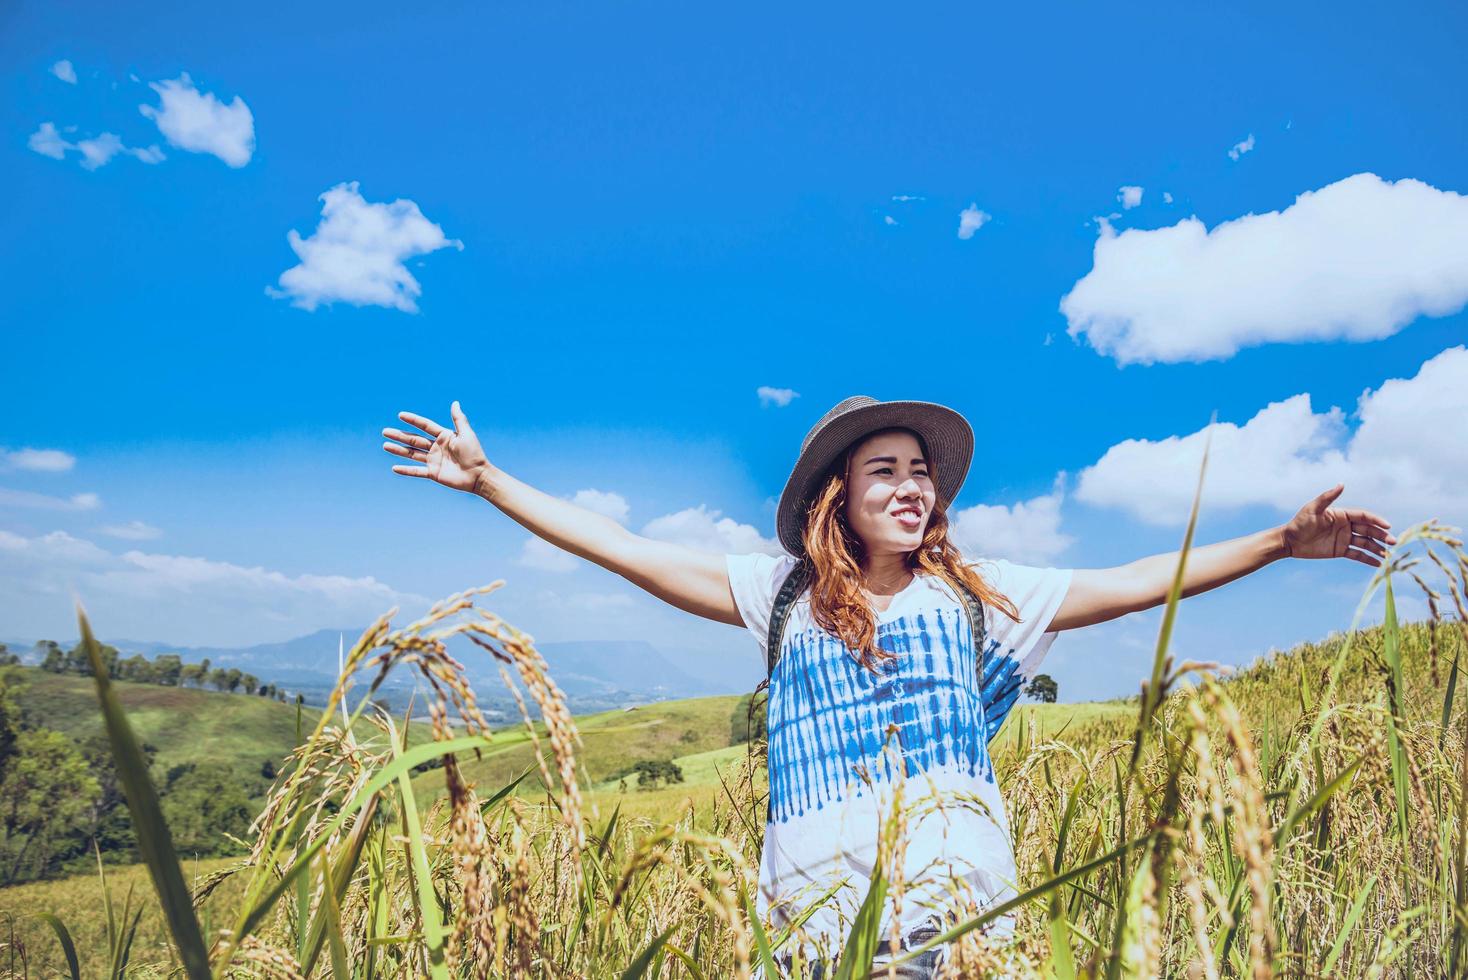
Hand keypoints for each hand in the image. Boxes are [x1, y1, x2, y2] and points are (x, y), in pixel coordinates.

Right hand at [382, 401, 491, 493]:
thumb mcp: (466, 434)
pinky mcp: (433, 473)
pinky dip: (406, 470)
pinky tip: (394, 468)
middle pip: (414, 440)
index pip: (425, 426)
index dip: (413, 420)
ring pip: (412, 454)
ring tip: (385, 445)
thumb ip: (458, 419)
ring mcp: (434, 460)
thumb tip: (454, 402)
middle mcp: (436, 447)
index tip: (400, 415)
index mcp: (444, 436)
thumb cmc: (474, 453)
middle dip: (400, 435)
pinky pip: (417, 471)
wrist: (478, 475)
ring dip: (399, 450)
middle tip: (385, 431)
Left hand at [1280, 484, 1396, 566]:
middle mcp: (1346, 526)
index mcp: (1342, 514)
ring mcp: (1345, 538)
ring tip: (1389, 555)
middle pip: (1368, 530)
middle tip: (1393, 542)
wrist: (1289, 541)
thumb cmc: (1300, 523)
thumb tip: (1342, 484)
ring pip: (1366, 543)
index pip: (1364, 516)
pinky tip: (1379, 564)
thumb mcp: (1313, 509)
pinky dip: (1368, 559)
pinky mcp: (1341, 550)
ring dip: (1378, 548)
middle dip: (1381, 536)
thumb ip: (1328, 497)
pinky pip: (1358, 555)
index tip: (1387, 526)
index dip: (1376, 521)